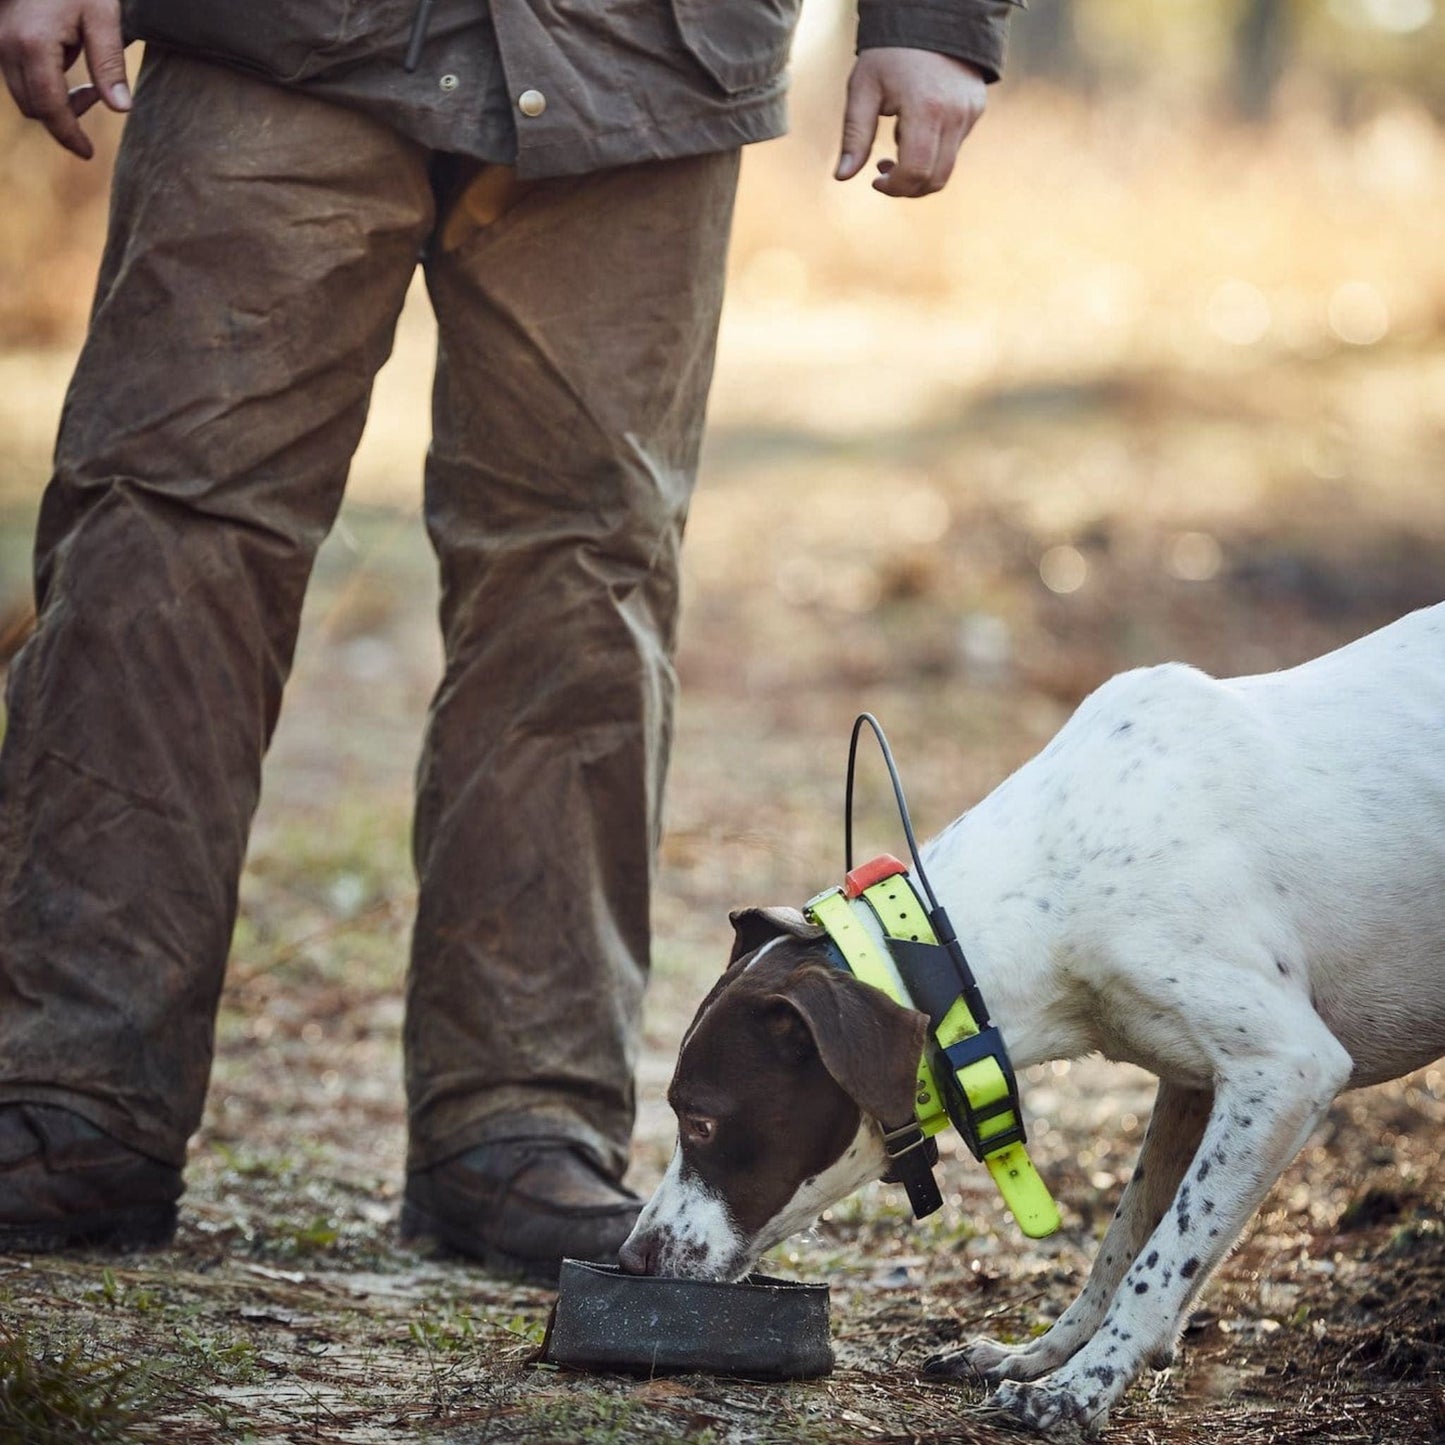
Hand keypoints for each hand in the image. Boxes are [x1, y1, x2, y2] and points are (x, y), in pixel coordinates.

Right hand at [0, 0, 129, 158]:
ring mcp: (0, 41)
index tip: (88, 153)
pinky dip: (42, 86)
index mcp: (33, 45)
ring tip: (87, 85)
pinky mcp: (1, 37)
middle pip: (32, 107)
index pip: (49, 107)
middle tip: (96, 97)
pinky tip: (67, 66)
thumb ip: (110, 64)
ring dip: (54, 103)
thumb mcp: (102, 17)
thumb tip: (120, 109)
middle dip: (65, 118)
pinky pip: (19, 77)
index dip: (69, 135)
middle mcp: (8, 46)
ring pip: (23, 95)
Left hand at [836, 47, 986, 198]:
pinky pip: (955, 148)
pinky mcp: (975, 110)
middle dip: (907, 188)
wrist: (931, 18)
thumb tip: (842, 177)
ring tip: (898, 151)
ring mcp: (969, 113)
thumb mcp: (863, 89)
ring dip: (920, 173)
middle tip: (883, 174)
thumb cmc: (890, 54)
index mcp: (924, 109)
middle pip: (935, 179)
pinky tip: (917, 129)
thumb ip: (854, 136)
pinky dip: (933, 152)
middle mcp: (953, 115)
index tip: (876, 181)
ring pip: (947, 168)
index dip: (894, 187)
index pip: (914, 171)